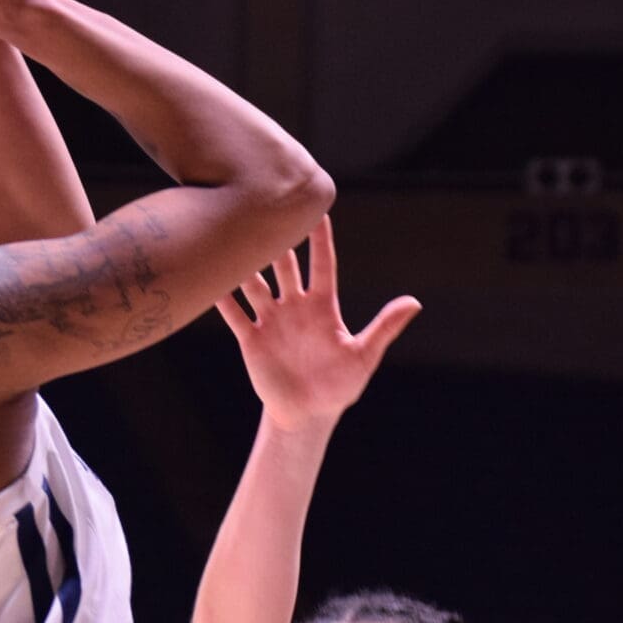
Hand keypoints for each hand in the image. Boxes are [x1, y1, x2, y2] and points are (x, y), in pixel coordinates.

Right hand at [218, 216, 419, 432]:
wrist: (307, 415)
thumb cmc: (339, 387)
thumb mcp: (363, 356)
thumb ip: (385, 327)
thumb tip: (414, 303)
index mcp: (323, 306)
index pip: (322, 263)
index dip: (319, 237)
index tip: (317, 208)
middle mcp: (295, 306)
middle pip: (284, 265)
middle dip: (277, 239)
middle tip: (268, 207)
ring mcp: (271, 320)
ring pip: (255, 284)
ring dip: (245, 263)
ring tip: (232, 235)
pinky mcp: (251, 338)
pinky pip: (234, 313)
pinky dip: (221, 297)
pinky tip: (208, 277)